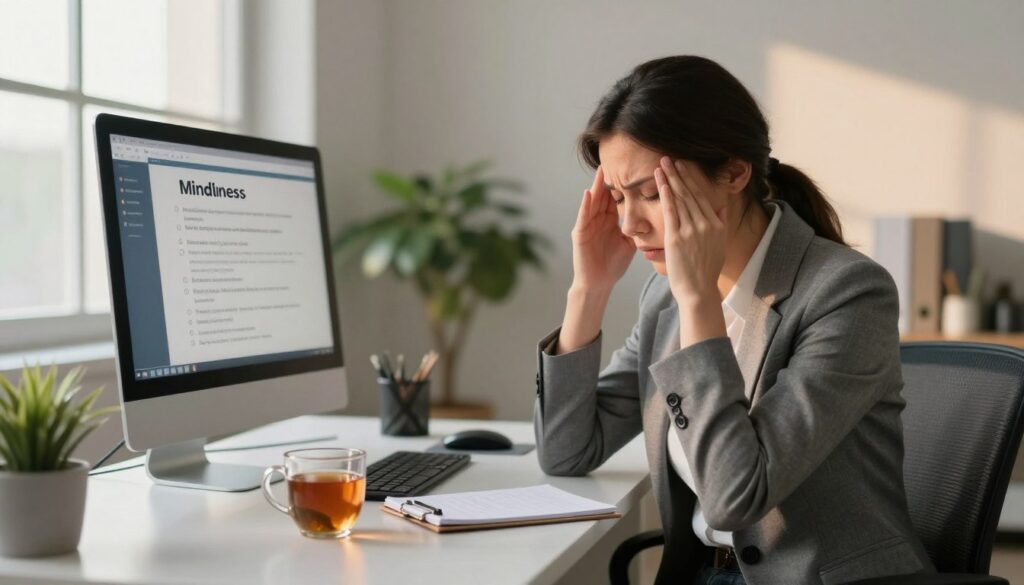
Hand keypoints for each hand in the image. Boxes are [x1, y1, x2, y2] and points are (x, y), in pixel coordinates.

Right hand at [569, 166, 636, 293]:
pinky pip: (583, 216)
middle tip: (615, 160)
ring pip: (593, 201)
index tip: (633, 169)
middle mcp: (598, 219)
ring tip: (601, 170)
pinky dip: (585, 205)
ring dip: (596, 186)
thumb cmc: (613, 265)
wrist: (599, 284)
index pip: (617, 198)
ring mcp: (587, 225)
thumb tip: (657, 220)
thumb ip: (637, 229)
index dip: (624, 184)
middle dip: (609, 179)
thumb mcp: (629, 243)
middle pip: (604, 195)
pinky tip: (588, 193)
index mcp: (610, 221)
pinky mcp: (579, 234)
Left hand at [655, 157, 727, 305]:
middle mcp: (705, 224)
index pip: (701, 196)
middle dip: (678, 174)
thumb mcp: (720, 245)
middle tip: (668, 158)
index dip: (690, 179)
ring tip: (662, 165)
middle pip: (690, 193)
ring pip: (680, 198)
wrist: (698, 291)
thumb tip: (721, 207)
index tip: (682, 166)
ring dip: (670, 179)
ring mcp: (691, 230)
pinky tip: (661, 182)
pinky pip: (671, 211)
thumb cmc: (706, 271)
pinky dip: (666, 194)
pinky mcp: (677, 237)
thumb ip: (721, 224)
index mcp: (716, 224)